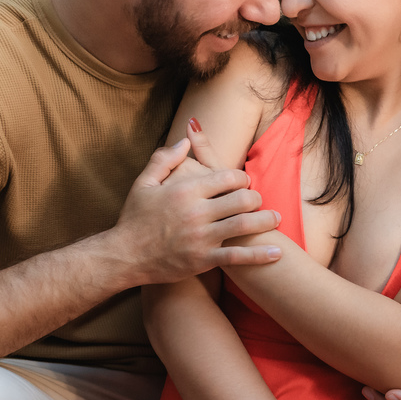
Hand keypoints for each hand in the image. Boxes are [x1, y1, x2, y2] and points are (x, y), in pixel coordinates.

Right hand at [111, 137, 281, 283]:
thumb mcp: (144, 183)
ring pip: (244, 224)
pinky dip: (260, 255)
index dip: (241, 178)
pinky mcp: (203, 260)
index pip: (227, 177)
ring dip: (266, 220)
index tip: (244, 182)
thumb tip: (185, 140)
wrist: (123, 256)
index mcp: (185, 190)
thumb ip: (165, 158)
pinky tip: (277, 252)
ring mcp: (201, 237)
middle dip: (256, 197)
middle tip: (259, 199)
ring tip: (276, 218)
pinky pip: (237, 257)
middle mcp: (196, 212)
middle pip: (241, 199)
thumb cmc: (133, 219)